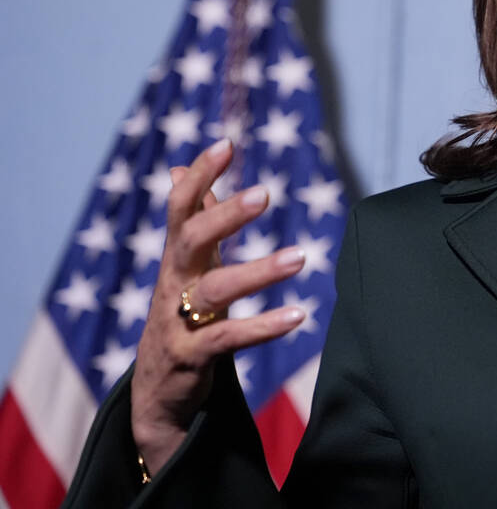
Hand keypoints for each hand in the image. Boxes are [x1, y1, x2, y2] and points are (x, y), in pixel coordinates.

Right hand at [130, 139, 307, 475]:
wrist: (158, 390)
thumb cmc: (181, 314)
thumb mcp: (185, 265)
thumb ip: (190, 219)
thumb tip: (176, 170)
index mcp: (177, 257)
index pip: (180, 208)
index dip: (199, 175)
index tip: (226, 144)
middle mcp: (174, 282)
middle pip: (190, 239)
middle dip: (225, 215)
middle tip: (264, 192)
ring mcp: (178, 320)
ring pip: (215, 289)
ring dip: (258, 271)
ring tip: (301, 257)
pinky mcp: (191, 356)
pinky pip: (227, 338)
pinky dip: (263, 327)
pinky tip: (297, 316)